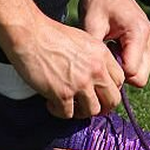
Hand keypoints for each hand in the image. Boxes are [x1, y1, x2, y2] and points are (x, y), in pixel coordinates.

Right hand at [2, 17, 124, 118]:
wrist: (30, 34)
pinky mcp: (62, 94)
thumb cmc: (51, 34)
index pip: (119, 80)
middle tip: (88, 106)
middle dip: (102, 107)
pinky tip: (50, 103)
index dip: (110, 89)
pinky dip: (58, 111)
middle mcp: (95, 71)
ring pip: (92, 111)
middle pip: (112, 100)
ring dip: (80, 112)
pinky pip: (67, 114)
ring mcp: (80, 84)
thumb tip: (96, 76)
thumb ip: (94, 58)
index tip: (99, 92)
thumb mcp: (82, 40)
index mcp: (102, 55)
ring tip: (68, 105)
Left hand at [79, 0, 149, 87]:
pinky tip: (114, 47)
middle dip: (121, 75)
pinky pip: (140, 64)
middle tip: (105, 58)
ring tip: (109, 50)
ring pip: (141, 73)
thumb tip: (94, 79)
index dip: (113, 74)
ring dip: (123, 68)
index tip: (100, 62)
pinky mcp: (149, 40)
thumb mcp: (91, 27)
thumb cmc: (97, 2)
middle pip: (140, 78)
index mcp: (139, 33)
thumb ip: (98, 55)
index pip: (132, 73)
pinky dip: (126, 61)